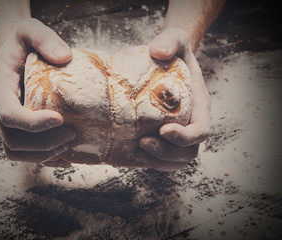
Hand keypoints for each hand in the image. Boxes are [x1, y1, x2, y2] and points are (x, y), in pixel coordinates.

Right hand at [0, 18, 74, 162]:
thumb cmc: (24, 43)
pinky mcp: (17, 130)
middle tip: (72, 133)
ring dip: (43, 154)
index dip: (33, 123)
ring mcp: (6, 123)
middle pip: (13, 139)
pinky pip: (25, 153)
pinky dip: (44, 158)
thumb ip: (44, 38)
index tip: (61, 119)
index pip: (9, 115)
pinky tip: (66, 157)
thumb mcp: (31, 30)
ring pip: (16, 151)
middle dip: (43, 142)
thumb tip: (65, 58)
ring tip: (69, 145)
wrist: (17, 55)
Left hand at [139, 27, 210, 169]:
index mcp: (199, 106)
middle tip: (142, 141)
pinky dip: (146, 159)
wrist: (166, 59)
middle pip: (188, 152)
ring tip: (135, 147)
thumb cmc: (173, 50)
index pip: (200, 131)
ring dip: (156, 160)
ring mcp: (176, 132)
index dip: (185, 137)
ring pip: (174, 160)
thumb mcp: (174, 39)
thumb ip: (170, 41)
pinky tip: (127, 150)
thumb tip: (157, 52)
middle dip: (166, 153)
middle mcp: (190, 123)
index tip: (163, 130)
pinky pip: (158, 157)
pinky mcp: (160, 135)